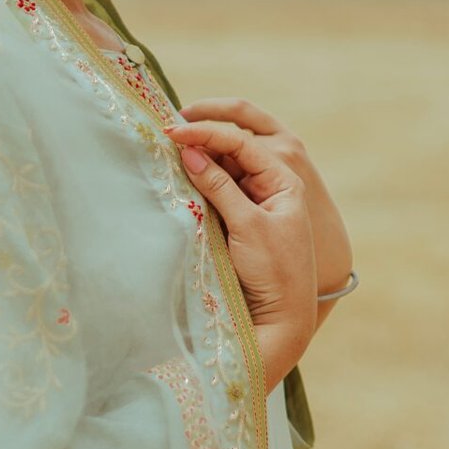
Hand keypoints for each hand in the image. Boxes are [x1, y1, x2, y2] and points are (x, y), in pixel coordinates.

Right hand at [167, 120, 316, 391]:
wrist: (280, 317)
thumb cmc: (274, 270)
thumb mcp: (247, 224)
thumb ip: (219, 186)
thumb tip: (190, 152)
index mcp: (283, 181)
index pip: (242, 144)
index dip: (207, 134)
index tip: (174, 131)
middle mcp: (269, 187)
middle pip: (231, 153)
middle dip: (201, 142)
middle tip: (164, 135)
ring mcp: (253, 204)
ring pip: (221, 171)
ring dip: (196, 162)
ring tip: (166, 154)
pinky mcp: (236, 221)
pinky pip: (215, 193)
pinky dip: (197, 185)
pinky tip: (177, 179)